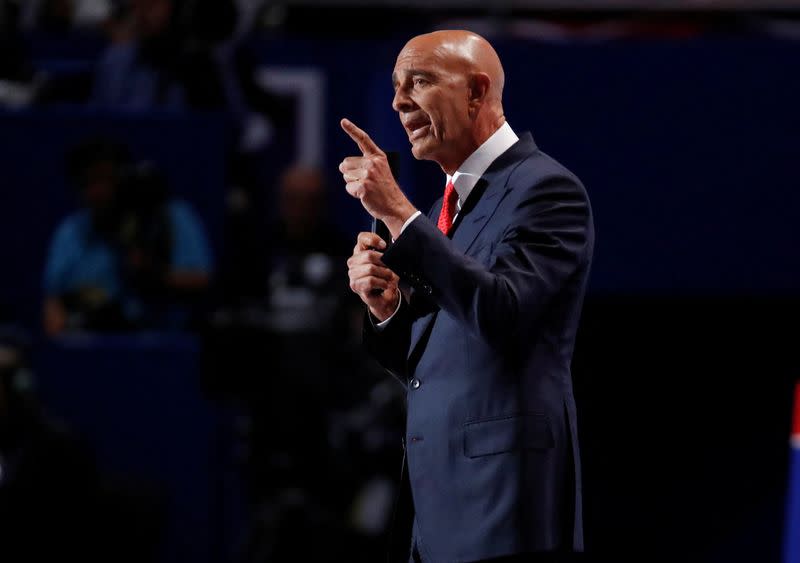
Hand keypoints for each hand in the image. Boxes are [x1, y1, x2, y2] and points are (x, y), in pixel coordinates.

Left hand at [339, 118, 417, 238]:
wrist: (395, 206)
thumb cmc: (385, 189)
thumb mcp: (380, 171)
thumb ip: (365, 164)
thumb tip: (342, 166)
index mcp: (378, 157)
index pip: (363, 139)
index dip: (352, 129)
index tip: (343, 121)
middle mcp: (373, 163)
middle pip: (346, 164)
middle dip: (350, 174)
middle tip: (365, 182)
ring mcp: (368, 175)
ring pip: (346, 176)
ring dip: (352, 183)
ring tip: (367, 188)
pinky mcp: (363, 186)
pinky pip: (348, 187)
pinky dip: (354, 193)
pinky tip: (365, 195)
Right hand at [347, 232, 399, 321]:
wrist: (385, 297)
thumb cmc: (385, 278)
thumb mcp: (388, 263)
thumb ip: (386, 253)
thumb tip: (390, 251)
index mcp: (360, 252)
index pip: (362, 238)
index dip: (373, 239)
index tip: (384, 246)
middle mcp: (353, 262)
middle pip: (368, 255)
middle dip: (383, 263)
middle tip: (390, 269)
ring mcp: (353, 274)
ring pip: (370, 269)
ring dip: (384, 274)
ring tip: (387, 279)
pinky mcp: (356, 285)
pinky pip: (371, 280)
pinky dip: (381, 283)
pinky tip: (383, 285)